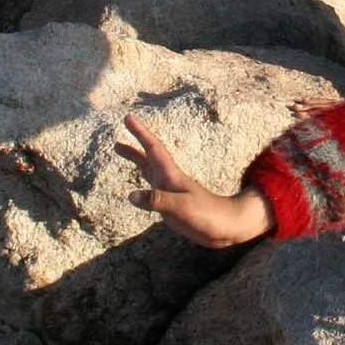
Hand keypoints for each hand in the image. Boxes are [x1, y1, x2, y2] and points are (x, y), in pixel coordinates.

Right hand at [115, 116, 273, 248]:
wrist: (225, 226)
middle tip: (122, 128)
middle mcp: (169, 180)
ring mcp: (170, 191)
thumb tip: (131, 195)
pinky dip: (141, 182)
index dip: (140, 133)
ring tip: (119, 148)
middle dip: (134, 142)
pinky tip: (137, 186)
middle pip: (148, 156)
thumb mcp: (181, 207)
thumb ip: (157, 200)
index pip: (153, 149)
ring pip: (148, 169)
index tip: (129, 118)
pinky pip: (150, 188)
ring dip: (135, 158)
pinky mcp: (171, 204)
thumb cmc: (207, 215)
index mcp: (171, 175)